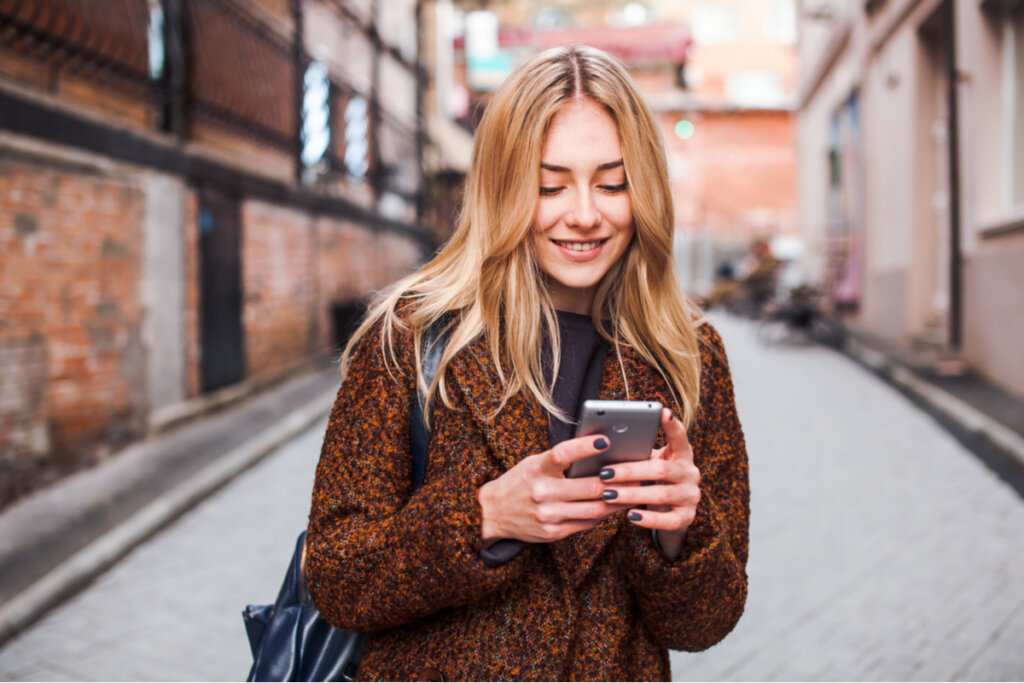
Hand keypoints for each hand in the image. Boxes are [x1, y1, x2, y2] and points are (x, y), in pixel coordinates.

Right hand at [478, 435, 623, 543]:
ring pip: (594, 509)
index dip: (584, 447)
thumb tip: (599, 452)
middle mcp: (542, 492)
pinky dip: (604, 514)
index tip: (605, 440)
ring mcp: (548, 515)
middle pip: (588, 487)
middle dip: (617, 481)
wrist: (492, 513)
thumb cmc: (520, 482)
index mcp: (536, 469)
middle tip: (638, 472)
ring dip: (618, 500)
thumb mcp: (534, 463)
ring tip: (635, 491)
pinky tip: (615, 506)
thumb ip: (561, 460)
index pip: (562, 454)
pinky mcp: (553, 533)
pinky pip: (586, 523)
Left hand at [597, 408, 700, 558]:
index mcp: (682, 454)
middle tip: (604, 472)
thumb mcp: (649, 462)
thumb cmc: (652, 479)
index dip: (672, 425)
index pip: (680, 436)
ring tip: (608, 494)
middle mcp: (691, 473)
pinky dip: (648, 518)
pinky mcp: (687, 518)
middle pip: (661, 469)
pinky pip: (668, 520)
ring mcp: (691, 496)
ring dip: (632, 494)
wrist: (670, 509)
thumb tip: (602, 444)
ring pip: (662, 494)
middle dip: (630, 471)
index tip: (663, 412)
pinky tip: (630, 516)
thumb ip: (637, 453)